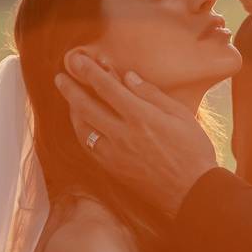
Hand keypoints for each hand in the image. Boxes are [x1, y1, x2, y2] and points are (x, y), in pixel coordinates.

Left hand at [54, 54, 218, 217]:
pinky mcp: (113, 168)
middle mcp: (123, 134)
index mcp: (141, 117)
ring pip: (83, 128)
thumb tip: (128, 77)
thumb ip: (151, 94)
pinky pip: (89, 146)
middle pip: (87, 107)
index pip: (107, 88)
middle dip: (71, 89)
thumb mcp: (180, 115)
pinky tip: (82, 124)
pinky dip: (82, 131)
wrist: (192, 190)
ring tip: (69, 99)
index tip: (78, 61)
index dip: (90, 72)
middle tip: (59, 77)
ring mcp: (115, 153)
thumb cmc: (192, 150)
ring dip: (72, 111)